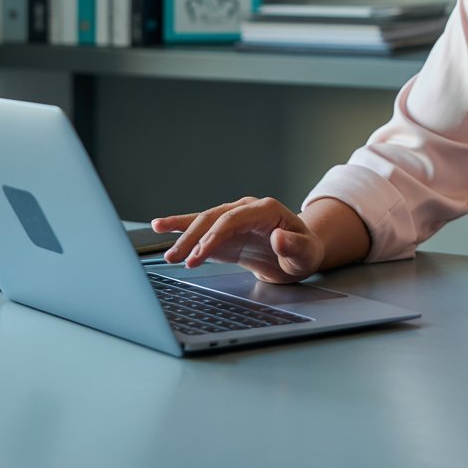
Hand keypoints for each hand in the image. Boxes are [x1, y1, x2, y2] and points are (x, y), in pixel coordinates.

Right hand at [152, 197, 325, 283]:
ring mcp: (234, 218)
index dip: (214, 236)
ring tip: (166, 250)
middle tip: (177, 258)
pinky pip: (202, 228)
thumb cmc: (305, 251)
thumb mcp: (306, 253)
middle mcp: (246, 209)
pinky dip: (181, 226)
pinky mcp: (225, 231)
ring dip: (183, 235)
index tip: (199, 255)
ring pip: (204, 221)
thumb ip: (293, 246)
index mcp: (266, 210)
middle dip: (193, 238)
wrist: (300, 253)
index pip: (233, 219)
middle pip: (213, 219)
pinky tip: (161, 226)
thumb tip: (279, 238)